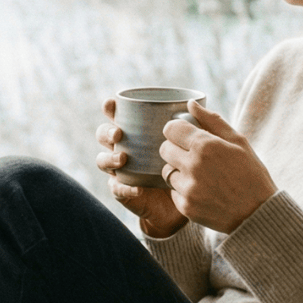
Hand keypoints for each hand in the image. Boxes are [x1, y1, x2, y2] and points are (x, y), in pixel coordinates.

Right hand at [96, 98, 188, 237]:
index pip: (117, 116)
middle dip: (106, 132)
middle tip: (118, 134)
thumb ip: (199, 122)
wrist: (190, 199)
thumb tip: (192, 103)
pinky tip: (138, 188)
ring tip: (122, 159)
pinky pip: (117, 189)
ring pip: (102, 161)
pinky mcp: (125, 191)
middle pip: (103, 135)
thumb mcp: (198, 143)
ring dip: (108, 158)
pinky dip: (124, 187)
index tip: (112, 104)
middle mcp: (125, 148)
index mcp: (137, 132)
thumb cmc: (191, 165)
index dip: (110, 108)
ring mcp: (122, 170)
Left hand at [159, 100, 276, 233]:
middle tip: (191, 155)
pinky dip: (183, 190)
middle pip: (164, 149)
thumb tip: (191, 104)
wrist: (258, 214)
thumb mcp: (238, 142)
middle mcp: (193, 166)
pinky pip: (173, 192)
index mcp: (206, 146)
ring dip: (178, 171)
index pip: (171, 129)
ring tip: (199, 175)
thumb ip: (212, 120)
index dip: (176, 130)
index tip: (184, 135)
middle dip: (175, 149)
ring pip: (167, 171)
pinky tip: (202, 191)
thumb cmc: (251, 174)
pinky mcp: (185, 207)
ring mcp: (188, 188)